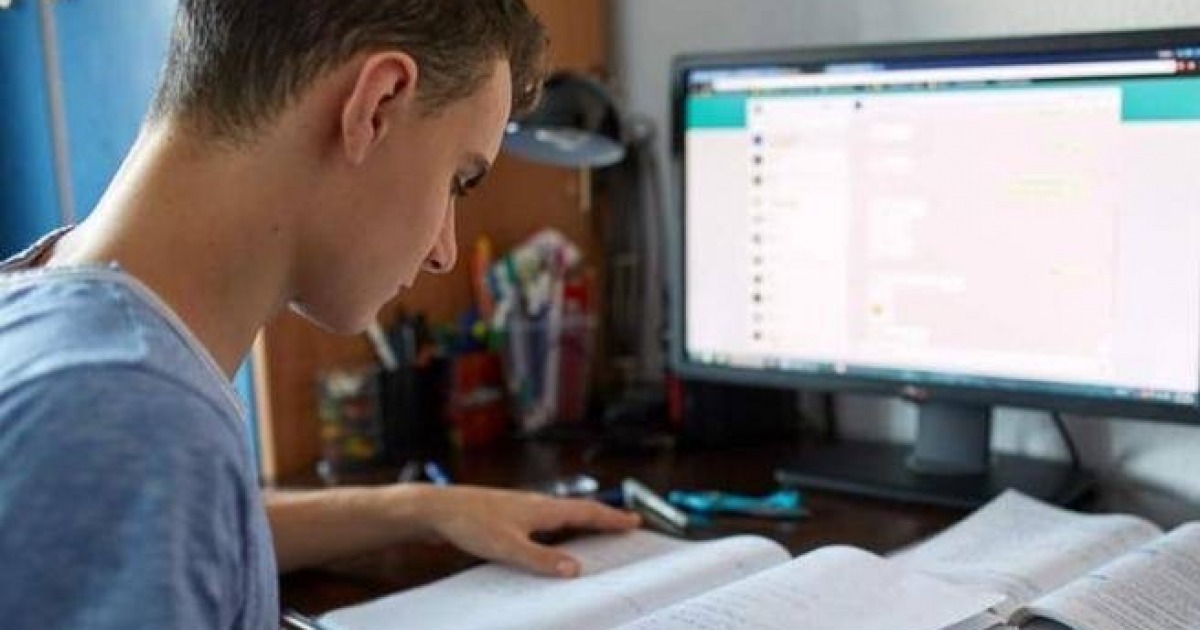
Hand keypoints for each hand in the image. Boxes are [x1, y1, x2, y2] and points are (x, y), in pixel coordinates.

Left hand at [414, 485, 640, 577]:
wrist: (436, 509)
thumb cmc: (469, 522)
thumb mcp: (507, 547)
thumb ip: (540, 560)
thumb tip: (574, 570)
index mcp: (541, 509)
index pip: (586, 512)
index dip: (611, 518)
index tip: (634, 520)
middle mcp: (535, 505)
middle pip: (578, 511)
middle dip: (603, 519)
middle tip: (624, 525)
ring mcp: (521, 509)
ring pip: (561, 516)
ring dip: (582, 524)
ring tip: (596, 533)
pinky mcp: (507, 517)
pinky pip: (543, 523)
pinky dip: (558, 531)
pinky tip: (550, 542)